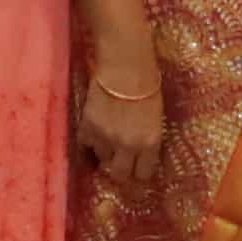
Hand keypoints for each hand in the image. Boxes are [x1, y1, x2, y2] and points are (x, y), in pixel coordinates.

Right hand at [76, 43, 165, 180]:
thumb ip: (147, 138)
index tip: (137, 167)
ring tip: (107, 137)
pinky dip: (89, 139)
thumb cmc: (148, 85)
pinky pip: (85, 143)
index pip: (143, 174)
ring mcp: (105, 138)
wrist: (124, 65)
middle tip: (120, 162)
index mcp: (150, 142)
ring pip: (102, 158)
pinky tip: (94, 131)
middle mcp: (128, 146)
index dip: (139, 171)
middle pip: (120, 174)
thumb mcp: (156, 117)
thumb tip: (139, 152)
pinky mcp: (87, 127)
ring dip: (105, 151)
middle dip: (120, 170)